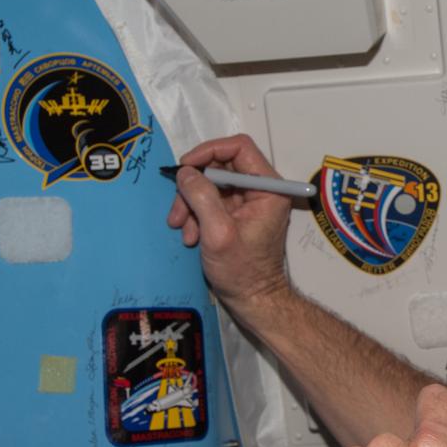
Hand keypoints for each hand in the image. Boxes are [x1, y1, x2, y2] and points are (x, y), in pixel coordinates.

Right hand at [165, 134, 293, 312]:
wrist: (252, 299)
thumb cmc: (242, 271)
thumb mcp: (218, 233)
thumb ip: (202, 197)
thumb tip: (186, 171)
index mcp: (268, 189)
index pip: (240, 147)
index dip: (209, 151)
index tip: (185, 167)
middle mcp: (261, 190)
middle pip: (220, 166)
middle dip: (194, 187)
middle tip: (178, 212)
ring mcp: (248, 202)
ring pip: (210, 185)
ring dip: (190, 205)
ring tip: (183, 230)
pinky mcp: (236, 214)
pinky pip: (211, 202)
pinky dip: (196, 215)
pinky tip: (191, 236)